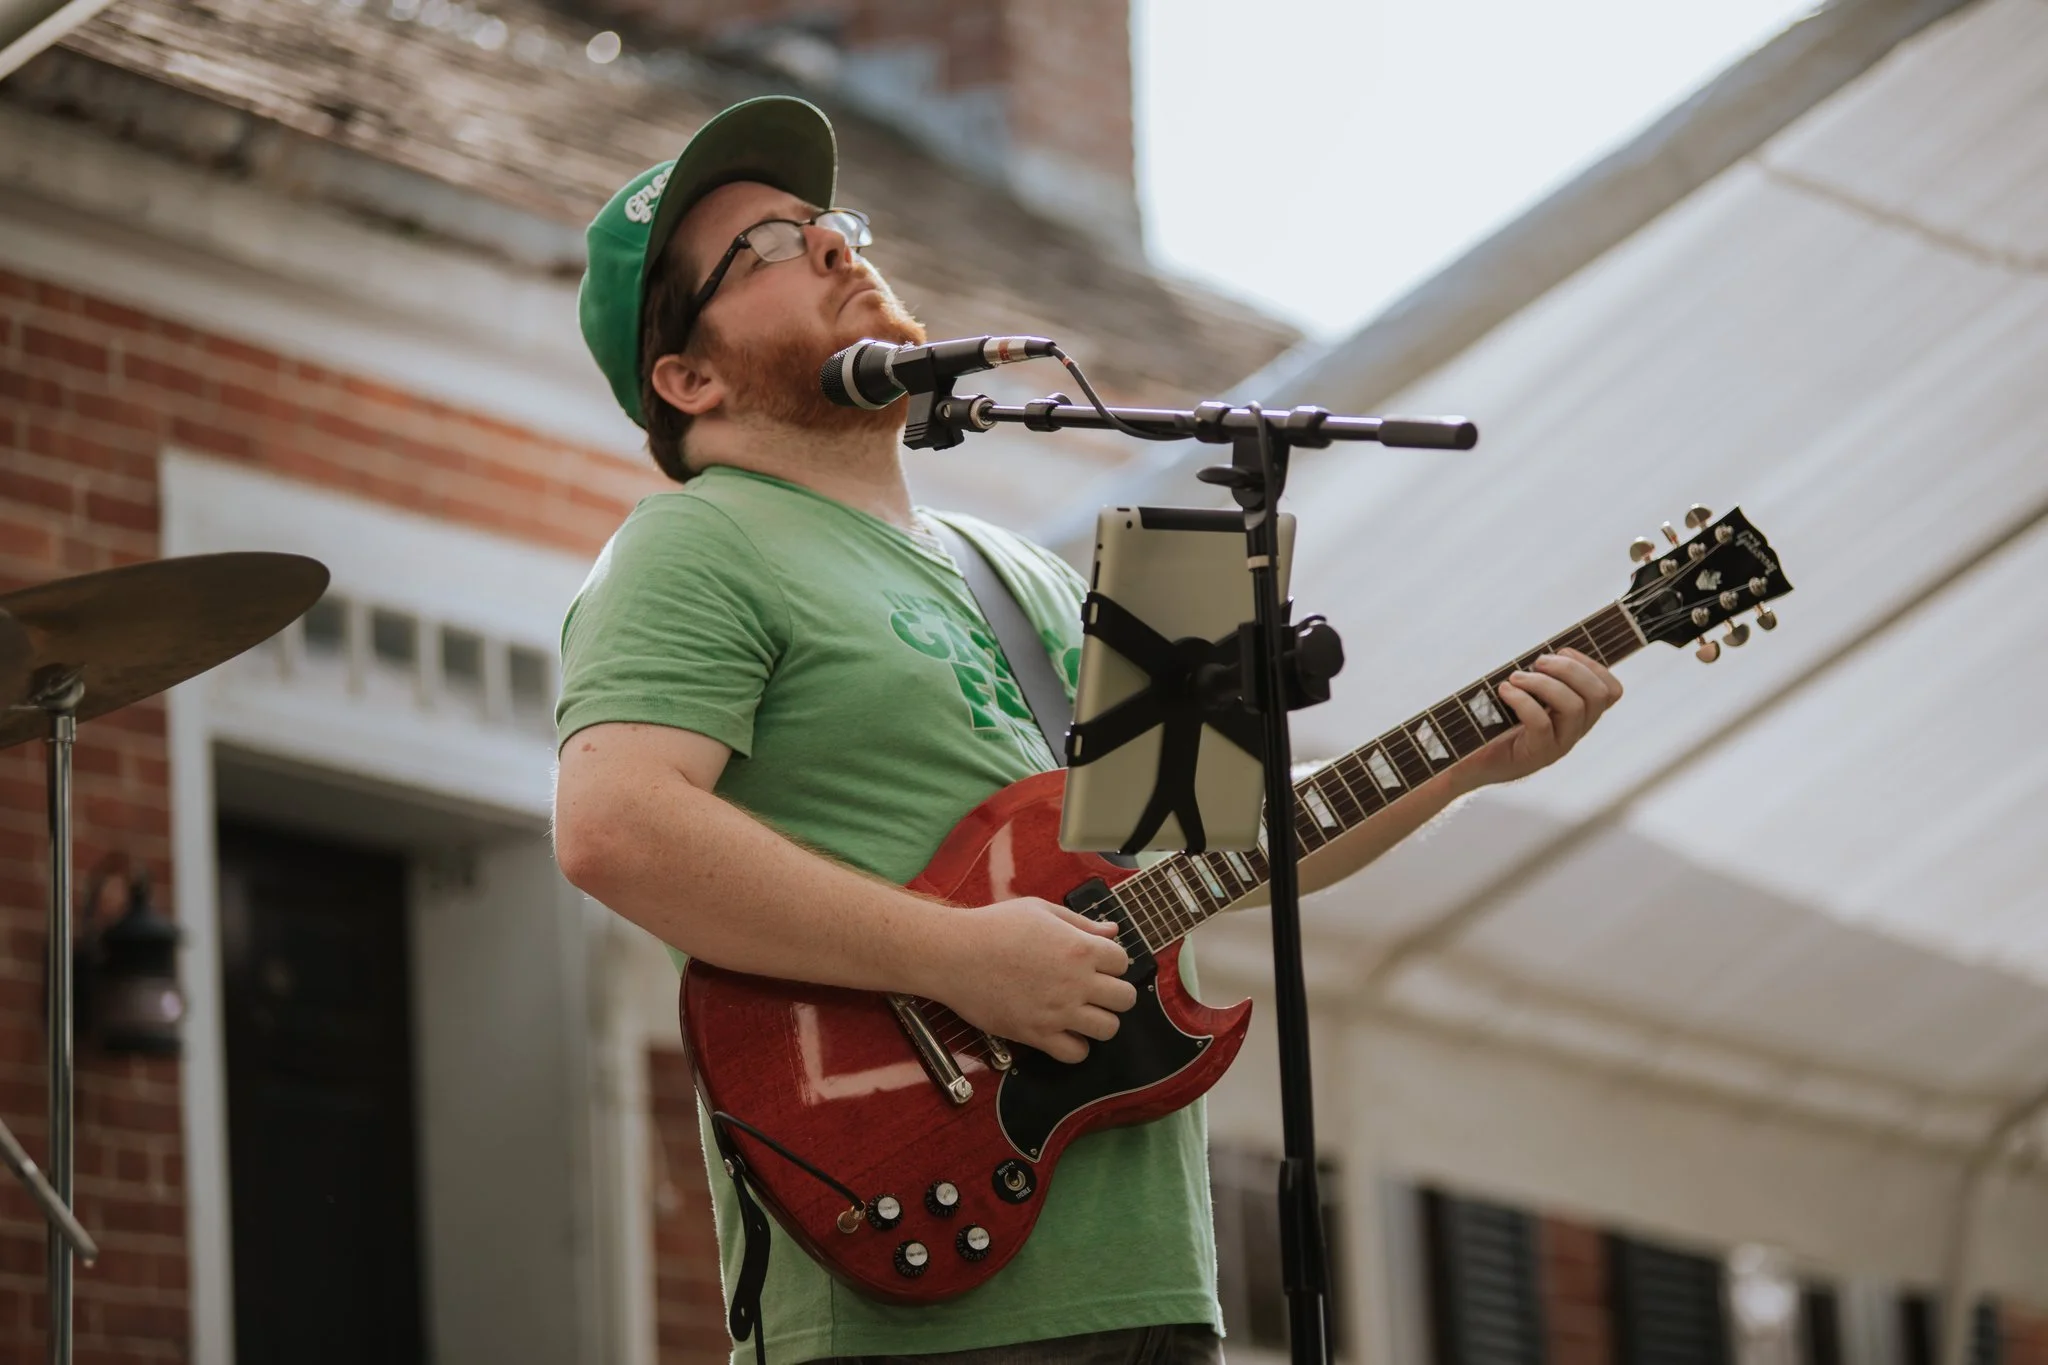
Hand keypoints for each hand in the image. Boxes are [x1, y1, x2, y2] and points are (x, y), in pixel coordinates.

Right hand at [930, 898, 1136, 1063]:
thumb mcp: (1040, 910)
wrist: (954, 954)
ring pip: (1108, 1029)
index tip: (1096, 963)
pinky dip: (1075, 1046)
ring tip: (1081, 1012)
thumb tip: (1112, 930)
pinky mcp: (1037, 1034)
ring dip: (1099, 1021)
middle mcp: (1076, 982)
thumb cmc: (993, 926)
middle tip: (1093, 990)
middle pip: (1125, 998)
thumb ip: (1080, 922)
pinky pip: (1076, 1053)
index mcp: (1080, 948)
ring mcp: (1059, 1011)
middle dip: (1114, 993)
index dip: (1112, 962)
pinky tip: (1063, 1032)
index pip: (1123, 962)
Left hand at [1451, 648, 1622, 792]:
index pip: (1611, 691)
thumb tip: (1545, 651)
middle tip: (1537, 661)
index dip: (1593, 665)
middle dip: (1569, 669)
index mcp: (1578, 714)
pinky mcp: (1535, 755)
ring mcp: (1558, 746)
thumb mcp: (1523, 694)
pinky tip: (1504, 691)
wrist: (1467, 762)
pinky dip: (1522, 700)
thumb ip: (1540, 676)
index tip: (1562, 652)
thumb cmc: (1492, 722)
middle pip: (1598, 695)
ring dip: (1543, 683)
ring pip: (1573, 707)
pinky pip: (1541, 724)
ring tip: (1514, 677)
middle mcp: (1575, 731)